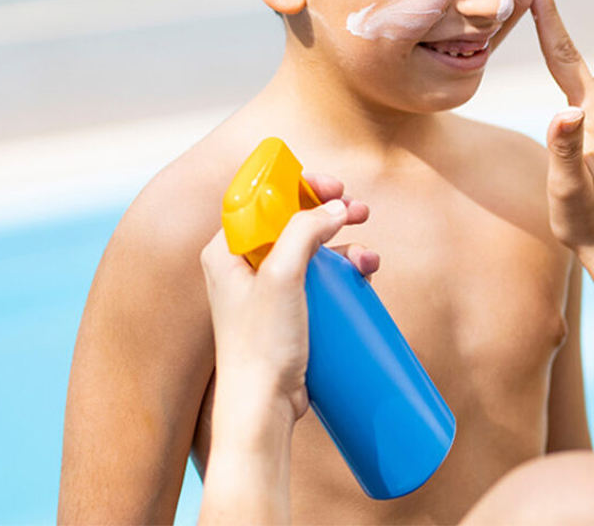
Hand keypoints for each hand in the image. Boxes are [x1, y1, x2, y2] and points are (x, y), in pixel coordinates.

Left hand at [199, 174, 379, 428]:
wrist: (263, 408)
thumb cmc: (261, 345)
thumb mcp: (282, 276)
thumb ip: (304, 231)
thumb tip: (335, 206)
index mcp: (226, 251)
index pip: (262, 199)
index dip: (299, 186)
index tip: (332, 186)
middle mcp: (243, 266)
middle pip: (292, 221)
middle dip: (330, 213)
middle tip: (359, 211)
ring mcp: (267, 290)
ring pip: (312, 250)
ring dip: (345, 244)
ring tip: (368, 257)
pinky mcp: (289, 313)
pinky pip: (320, 279)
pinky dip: (344, 271)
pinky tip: (363, 274)